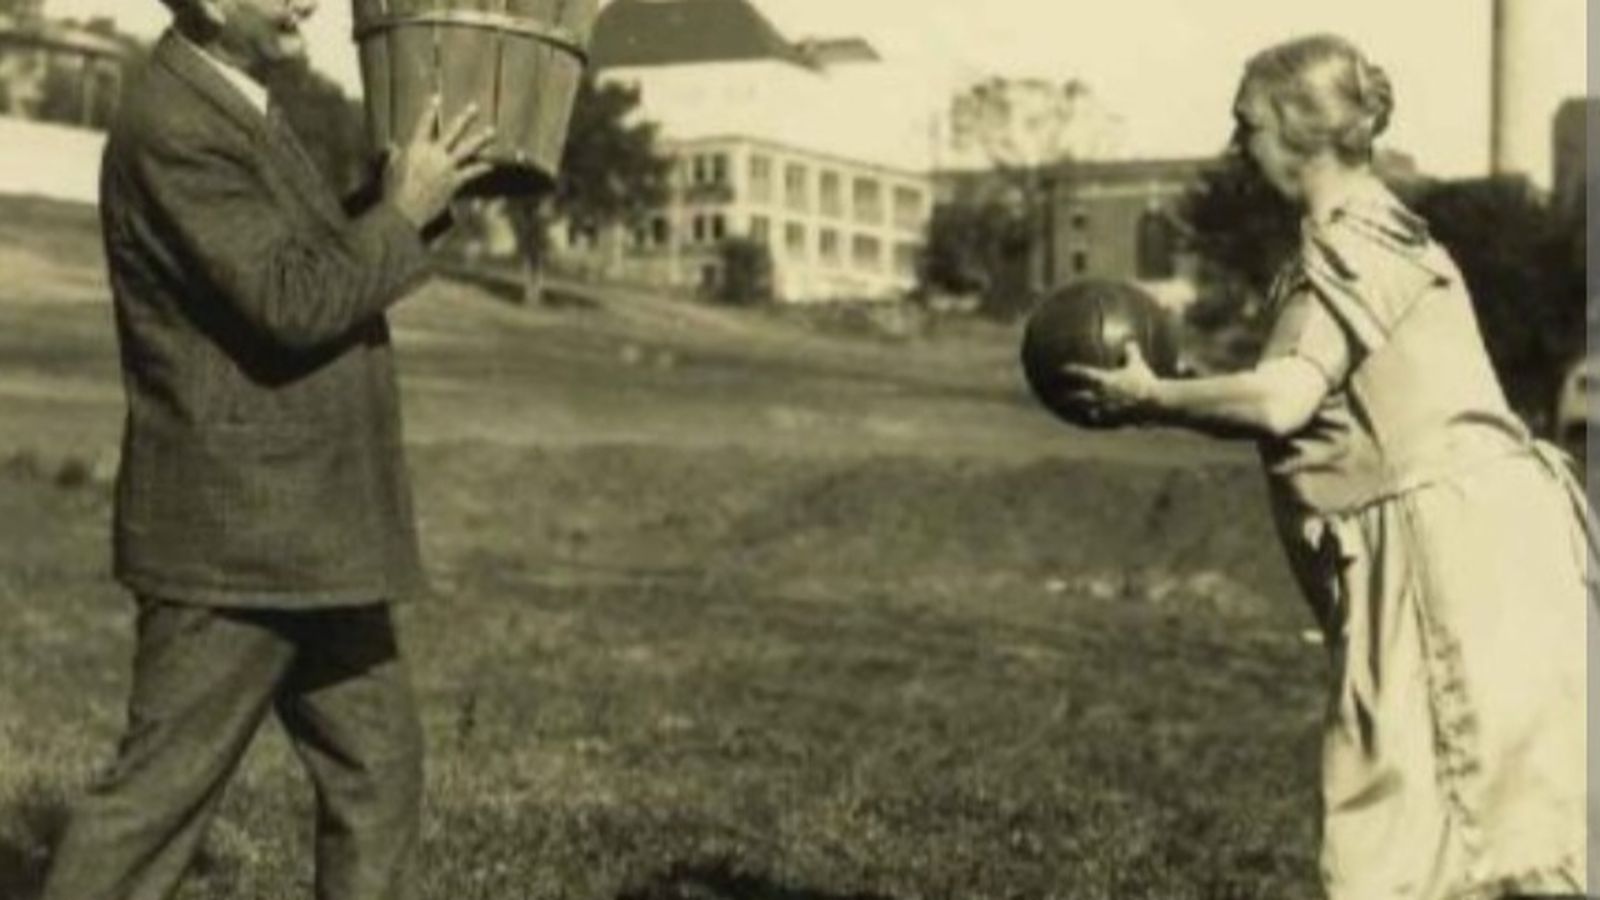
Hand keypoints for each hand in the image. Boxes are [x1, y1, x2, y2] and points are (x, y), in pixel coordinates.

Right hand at [384, 97, 494, 229]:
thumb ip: (395, 155)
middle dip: (464, 119)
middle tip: (475, 108)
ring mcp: (445, 167)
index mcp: (416, 148)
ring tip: (492, 131)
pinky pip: (471, 172)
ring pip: (467, 149)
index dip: (430, 110)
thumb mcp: (391, 168)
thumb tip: (393, 146)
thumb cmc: (394, 190)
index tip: (436, 97)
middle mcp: (433, 154)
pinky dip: (481, 168)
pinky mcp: (454, 182)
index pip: (424, 124)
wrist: (404, 211)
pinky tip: (491, 164)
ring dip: (480, 139)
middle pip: (451, 132)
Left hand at [1061, 341, 1160, 426]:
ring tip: (1071, 412)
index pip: (1082, 373)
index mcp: (1103, 380)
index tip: (1061, 369)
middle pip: (1077, 397)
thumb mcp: (1138, 365)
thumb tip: (1130, 341)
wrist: (1153, 403)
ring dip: (1077, 410)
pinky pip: (1101, 420)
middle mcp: (1100, 396)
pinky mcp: (1112, 420)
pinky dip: (1096, 419)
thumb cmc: (1144, 382)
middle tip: (1057, 396)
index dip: (1070, 370)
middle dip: (1066, 396)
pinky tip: (1094, 420)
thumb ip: (1132, 353)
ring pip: (1086, 411)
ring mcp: (1105, 409)